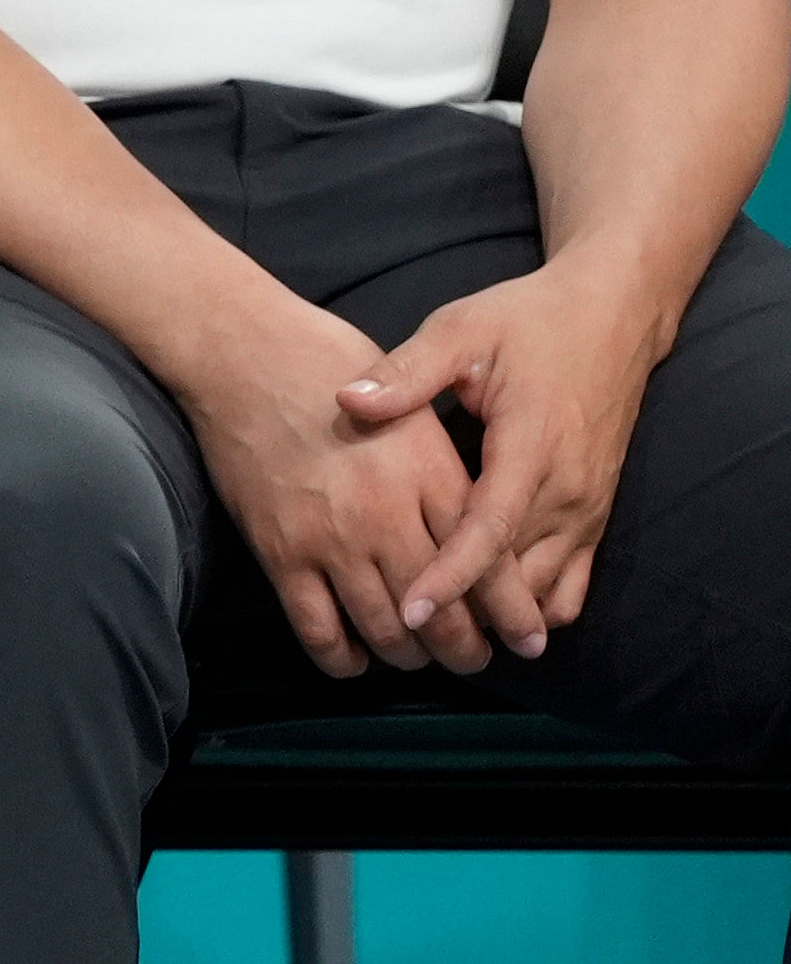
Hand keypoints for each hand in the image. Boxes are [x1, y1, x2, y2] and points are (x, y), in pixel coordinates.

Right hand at [173, 289, 479, 676]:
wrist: (244, 356)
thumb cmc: (331, 364)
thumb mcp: (415, 402)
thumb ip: (449, 467)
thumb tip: (482, 527)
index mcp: (431, 475)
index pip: (487, 562)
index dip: (514, 612)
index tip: (530, 638)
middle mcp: (387, 516)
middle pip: (444, 610)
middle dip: (467, 649)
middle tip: (475, 660)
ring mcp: (331, 539)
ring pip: (386, 629)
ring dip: (410, 658)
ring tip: (422, 660)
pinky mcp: (281, 552)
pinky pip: (318, 628)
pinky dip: (342, 658)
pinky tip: (355, 660)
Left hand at [338, 259, 666, 656]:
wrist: (613, 316)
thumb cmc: (530, 321)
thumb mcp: (462, 331)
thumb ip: (407, 372)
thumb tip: (348, 400)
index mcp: (530, 448)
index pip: (488, 532)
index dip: (448, 577)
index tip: (409, 612)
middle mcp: (567, 490)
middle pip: (516, 577)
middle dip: (467, 617)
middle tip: (406, 648)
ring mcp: (587, 507)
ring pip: (545, 590)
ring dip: (499, 619)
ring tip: (438, 643)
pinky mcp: (595, 513)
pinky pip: (571, 584)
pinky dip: (534, 607)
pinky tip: (486, 615)